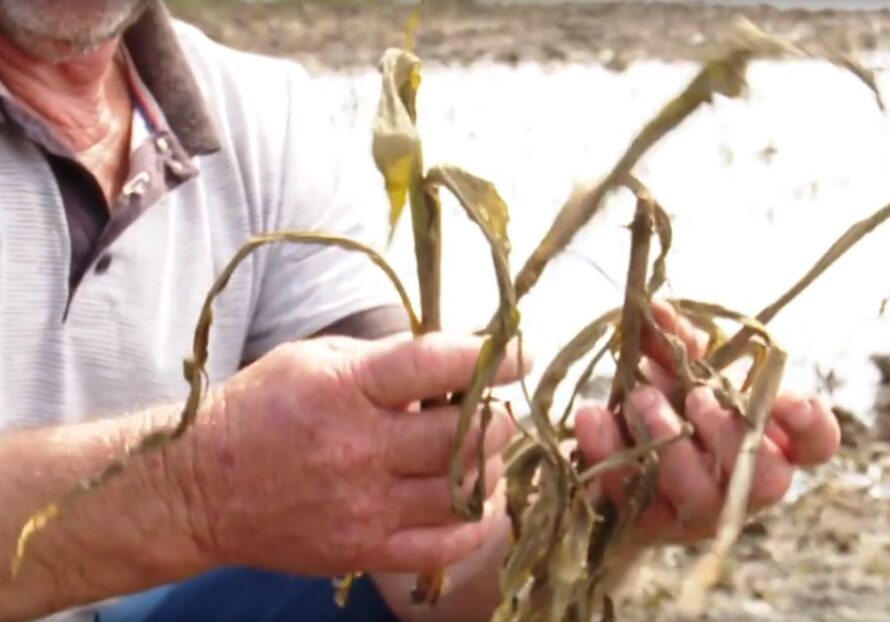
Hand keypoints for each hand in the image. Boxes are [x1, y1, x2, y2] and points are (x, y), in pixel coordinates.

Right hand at [176, 332, 529, 575]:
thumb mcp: (313, 358)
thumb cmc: (260, 409)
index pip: (435, 365)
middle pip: (465, 434)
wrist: (198, 489)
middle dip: (496, 415)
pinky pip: (446, 544)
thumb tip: (456, 352)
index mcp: (344, 389)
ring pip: (465, 489)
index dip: (491, 356)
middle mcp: (358, 450)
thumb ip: (385, 356)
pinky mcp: (363, 550)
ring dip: (490, 465)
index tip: (521, 352)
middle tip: (493, 407)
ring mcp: (364, 507)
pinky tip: (476, 498)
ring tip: (481, 450)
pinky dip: (477, 520)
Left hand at [574, 301, 839, 544]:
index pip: (815, 445)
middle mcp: (741, 486)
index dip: (814, 426)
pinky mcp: (647, 525)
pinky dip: (610, 451)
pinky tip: (592, 416)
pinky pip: (632, 498)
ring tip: (638, 398)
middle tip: (696, 398)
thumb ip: (676, 341)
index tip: (792, 400)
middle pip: (766, 479)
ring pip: (698, 493)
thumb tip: (654, 307)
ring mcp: (696, 513)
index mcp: (767, 442)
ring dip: (668, 439)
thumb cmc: (665, 409)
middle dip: (729, 433)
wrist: (613, 470)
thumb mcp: (676, 372)